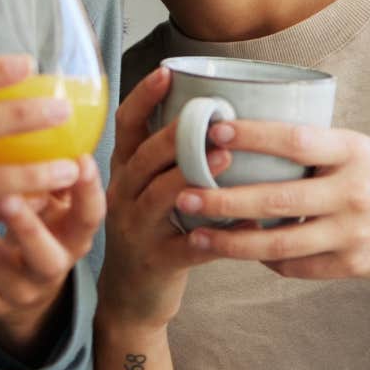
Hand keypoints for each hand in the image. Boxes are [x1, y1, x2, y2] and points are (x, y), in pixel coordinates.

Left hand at [0, 154, 104, 361]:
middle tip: (4, 194)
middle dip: (26, 226)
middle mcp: (52, 268)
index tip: (79, 158)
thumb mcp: (57, 204)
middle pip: (45, 255)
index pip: (91, 218)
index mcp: (74, 238)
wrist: (27, 291)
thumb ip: (54, 171)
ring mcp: (19, 291)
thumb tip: (46, 106)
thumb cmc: (42, 226)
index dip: (88, 191)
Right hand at [95, 67, 227, 331]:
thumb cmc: (152, 231)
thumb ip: (172, 158)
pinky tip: (247, 226)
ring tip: (225, 160)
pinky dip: (218, 236)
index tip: (168, 71)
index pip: (125, 126)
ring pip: (159, 196)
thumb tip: (226, 116)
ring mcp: (136, 230)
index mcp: (124, 171)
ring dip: (192, 177)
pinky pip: (188, 247)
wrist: (131, 298)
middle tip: (210, 116)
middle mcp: (123, 195)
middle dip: (174, 134)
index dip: (143, 97)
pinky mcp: (156, 262)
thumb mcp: (149, 190)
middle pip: (143, 157)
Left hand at [173, 120, 369, 283]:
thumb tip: (253, 130)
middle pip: (277, 200)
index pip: (297, 140)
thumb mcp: (366, 146)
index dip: (253, 136)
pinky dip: (264, 261)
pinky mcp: (351, 265)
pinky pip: (296, 267)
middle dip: (224, 199)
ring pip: (280, 244)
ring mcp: (352, 234)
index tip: (213, 131)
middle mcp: (353, 193)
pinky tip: (238, 251)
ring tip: (194, 234)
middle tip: (183, 193)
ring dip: (231, 242)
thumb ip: (320, 145)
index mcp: (354, 152)